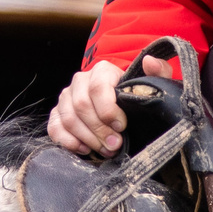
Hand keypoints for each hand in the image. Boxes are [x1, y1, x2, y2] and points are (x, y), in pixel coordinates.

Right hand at [47, 55, 177, 155]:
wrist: (124, 110)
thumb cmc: (137, 97)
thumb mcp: (153, 84)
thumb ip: (159, 71)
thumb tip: (149, 61)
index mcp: (102, 71)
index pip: (97, 88)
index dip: (108, 110)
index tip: (121, 126)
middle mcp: (80, 81)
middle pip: (81, 105)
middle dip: (99, 129)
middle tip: (115, 145)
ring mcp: (66, 97)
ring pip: (68, 118)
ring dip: (87, 138)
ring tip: (105, 149)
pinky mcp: (58, 114)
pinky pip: (54, 127)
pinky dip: (68, 141)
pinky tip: (85, 149)